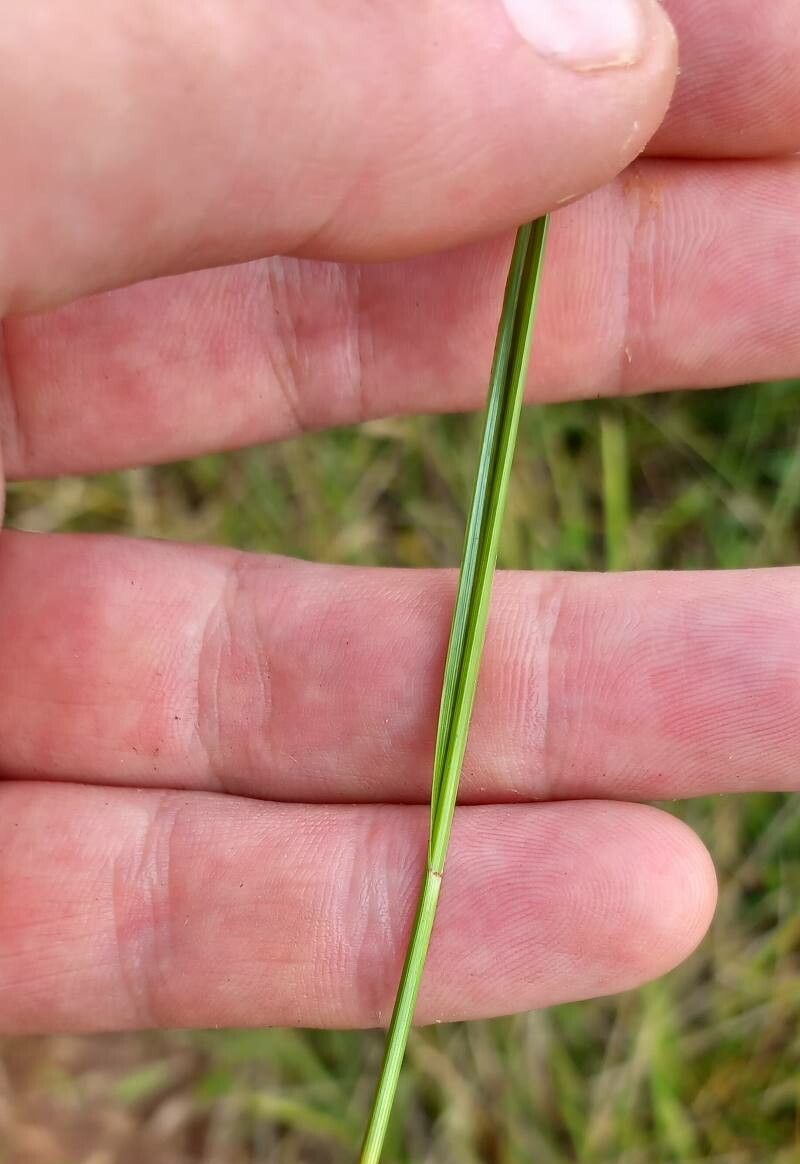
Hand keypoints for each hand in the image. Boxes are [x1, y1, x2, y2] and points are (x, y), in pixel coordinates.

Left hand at [0, 0, 796, 1033]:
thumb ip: (209, 89)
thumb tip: (596, 48)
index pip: (290, 89)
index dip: (564, 90)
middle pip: (326, 367)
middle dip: (625, 334)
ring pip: (274, 688)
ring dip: (568, 702)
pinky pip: (146, 919)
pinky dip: (375, 926)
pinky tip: (638, 902)